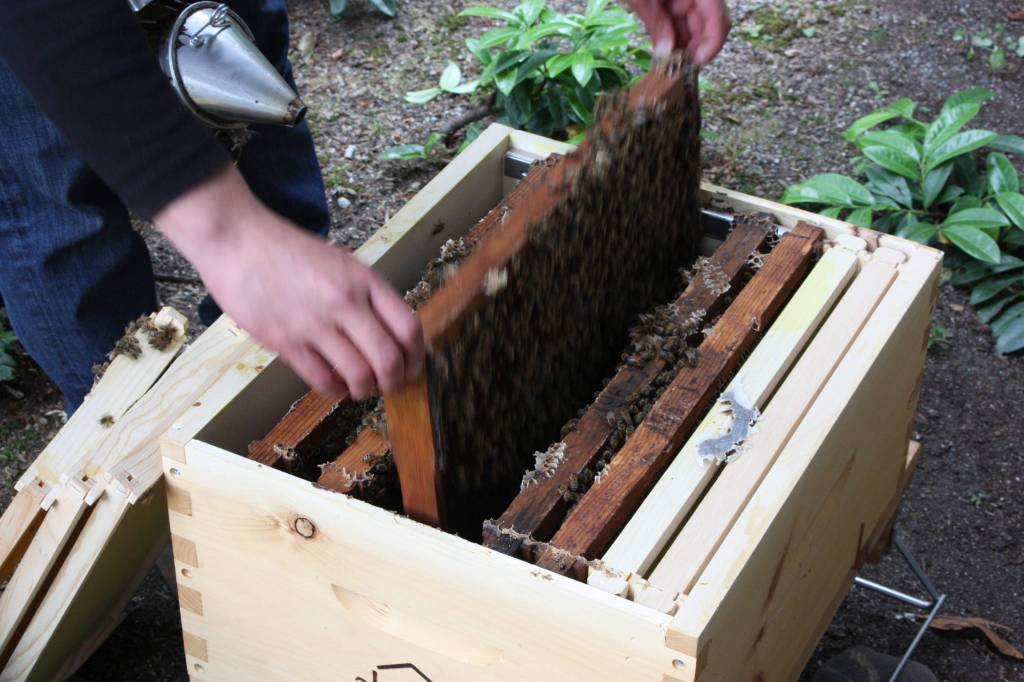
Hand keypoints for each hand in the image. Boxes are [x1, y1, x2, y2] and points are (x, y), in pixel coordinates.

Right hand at [155, 165, 424, 399]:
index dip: (417, 356)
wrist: (237, 239)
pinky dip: (335, 390)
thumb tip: (389, 333)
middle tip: (390, 385)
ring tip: (361, 387)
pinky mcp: (286, 341)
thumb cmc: (288, 250)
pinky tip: (335, 385)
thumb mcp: (341, 263)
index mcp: (365, 280)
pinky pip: (323, 380)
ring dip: (365, 389)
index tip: (413, 367)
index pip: (409, 328)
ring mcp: (316, 323)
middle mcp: (346, 302)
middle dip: (395, 380)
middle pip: (389, 358)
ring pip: (359, 375)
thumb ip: (366, 294)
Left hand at [625, 0, 729, 64]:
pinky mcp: (675, 1)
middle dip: (695, 50)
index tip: (693, 65)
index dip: (711, 46)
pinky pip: (682, 21)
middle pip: (709, 26)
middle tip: (675, 70)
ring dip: (684, 47)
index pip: (718, 19)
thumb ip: (655, 21)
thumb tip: (666, 52)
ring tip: (666, 64)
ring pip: (696, 27)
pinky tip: (664, 51)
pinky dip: (674, 36)